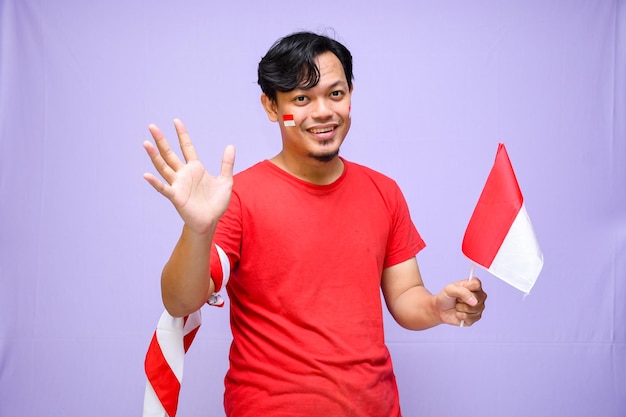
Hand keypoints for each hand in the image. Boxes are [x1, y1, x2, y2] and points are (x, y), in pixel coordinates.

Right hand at [143, 119, 235, 234]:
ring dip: (154, 156)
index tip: (176, 121)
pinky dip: (155, 182)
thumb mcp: (225, 181)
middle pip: (170, 154)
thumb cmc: (216, 203)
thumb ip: (227, 164)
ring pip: (163, 167)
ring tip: (146, 143)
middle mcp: (184, 174)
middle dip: (162, 140)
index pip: (187, 147)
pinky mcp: (176, 197)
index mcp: (195, 168)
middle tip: (152, 126)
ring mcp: (178, 184)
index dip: (182, 135)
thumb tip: (231, 146)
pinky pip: (164, 188)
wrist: (211, 221)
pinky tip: (146, 175)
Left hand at [435, 278, 486, 326]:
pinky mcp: (475, 318)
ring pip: (473, 309)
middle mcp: (479, 296)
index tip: (458, 289)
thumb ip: (462, 292)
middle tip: (457, 299)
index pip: (476, 285)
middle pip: (476, 299)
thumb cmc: (446, 297)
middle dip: (462, 300)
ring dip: (460, 308)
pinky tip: (458, 313)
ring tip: (457, 306)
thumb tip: (475, 302)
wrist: (440, 309)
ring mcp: (479, 307)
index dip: (466, 289)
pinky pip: (470, 318)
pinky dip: (460, 316)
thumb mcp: (450, 289)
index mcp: (474, 285)